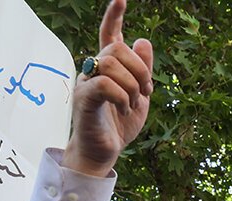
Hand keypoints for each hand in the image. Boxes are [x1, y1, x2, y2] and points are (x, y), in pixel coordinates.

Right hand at [63, 0, 154, 177]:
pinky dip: (122, 97)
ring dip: (133, 86)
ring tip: (133, 105)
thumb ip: (143, 70)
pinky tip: (125, 110)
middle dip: (141, 71)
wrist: (103, 152)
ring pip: (112, 64)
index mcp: (109, 69)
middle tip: (146, 93)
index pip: (110, 36)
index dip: (114, 17)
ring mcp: (87, 83)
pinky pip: (105, 84)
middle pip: (118, 50)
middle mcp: (94, 70)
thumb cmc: (119, 125)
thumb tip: (143, 40)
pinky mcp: (84, 99)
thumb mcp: (140, 96)